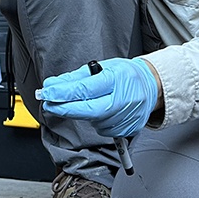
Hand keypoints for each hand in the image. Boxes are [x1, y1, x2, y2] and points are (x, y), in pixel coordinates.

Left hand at [37, 58, 159, 137]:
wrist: (152, 86)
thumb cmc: (126, 75)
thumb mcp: (102, 68)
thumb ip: (75, 79)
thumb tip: (52, 86)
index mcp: (116, 80)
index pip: (84, 90)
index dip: (62, 93)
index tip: (46, 93)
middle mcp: (123, 100)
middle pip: (88, 110)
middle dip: (65, 109)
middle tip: (50, 104)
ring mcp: (127, 117)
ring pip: (94, 121)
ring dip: (85, 114)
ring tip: (96, 100)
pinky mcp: (128, 129)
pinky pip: (104, 129)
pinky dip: (98, 121)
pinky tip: (105, 110)